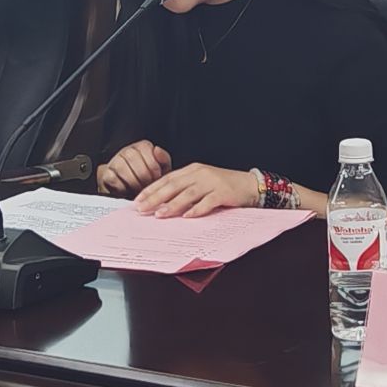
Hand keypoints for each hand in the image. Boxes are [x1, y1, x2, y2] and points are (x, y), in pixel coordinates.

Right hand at [97, 140, 171, 196]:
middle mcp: (127, 151)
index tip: (156, 178)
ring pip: (121, 166)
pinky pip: (112, 178)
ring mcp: (115, 161)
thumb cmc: (148, 179)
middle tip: (147, 185)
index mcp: (142, 147)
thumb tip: (157, 149)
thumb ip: (163, 159)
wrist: (130, 191)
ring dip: (132, 181)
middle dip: (143, 175)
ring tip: (138, 189)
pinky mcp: (106, 174)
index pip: (145, 149)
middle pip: (132, 157)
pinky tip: (128, 190)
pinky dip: (121, 187)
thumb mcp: (161, 169)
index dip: (153, 166)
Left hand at [132, 163, 259, 218]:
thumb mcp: (201, 182)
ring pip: (188, 194)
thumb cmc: (223, 186)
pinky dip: (197, 209)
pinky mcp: (223, 193)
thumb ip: (184, 189)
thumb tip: (162, 203)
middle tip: (142, 209)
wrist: (249, 184)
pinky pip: (207, 202)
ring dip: (173, 205)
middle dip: (156, 197)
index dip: (151, 189)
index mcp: (192, 170)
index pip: (167, 179)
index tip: (138, 200)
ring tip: (160, 214)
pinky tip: (187, 217)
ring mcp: (212, 183)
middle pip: (174, 185)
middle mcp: (200, 174)